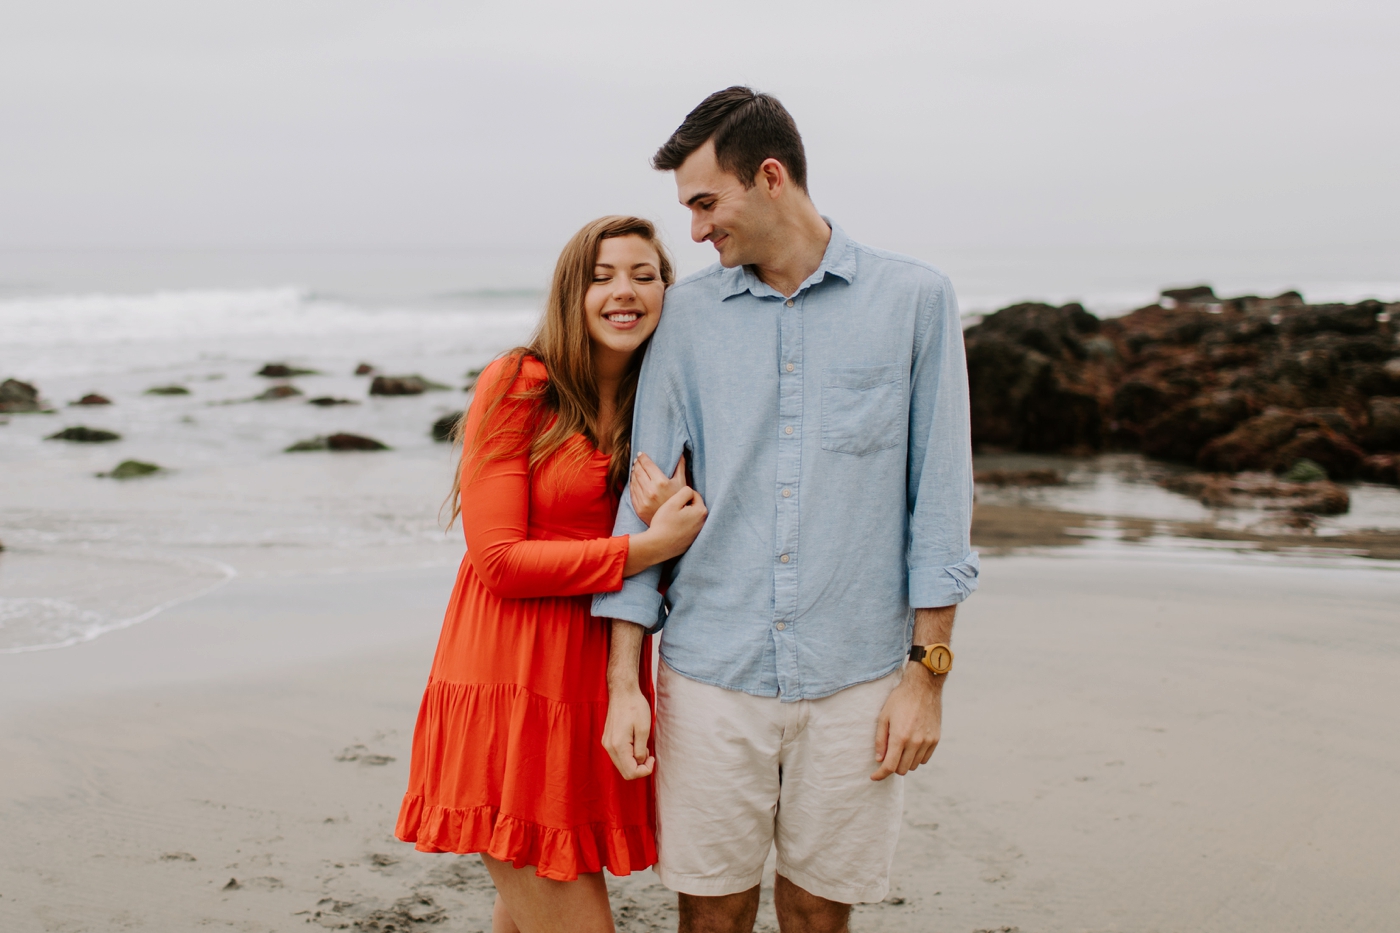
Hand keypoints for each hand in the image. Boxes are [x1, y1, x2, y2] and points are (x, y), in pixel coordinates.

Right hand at [602, 683, 654, 779]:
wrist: (623, 692)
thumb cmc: (635, 707)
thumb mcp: (644, 729)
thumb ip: (641, 750)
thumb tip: (640, 762)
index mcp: (618, 745)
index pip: (630, 772)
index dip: (645, 770)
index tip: (652, 758)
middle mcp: (609, 747)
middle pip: (624, 772)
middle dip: (639, 768)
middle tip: (649, 754)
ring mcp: (606, 743)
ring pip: (621, 764)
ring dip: (634, 761)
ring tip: (642, 746)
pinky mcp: (607, 739)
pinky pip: (618, 756)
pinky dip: (629, 755)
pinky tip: (635, 743)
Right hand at [622, 484, 706, 575]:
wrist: (657, 546)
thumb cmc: (664, 524)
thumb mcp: (673, 502)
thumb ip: (684, 492)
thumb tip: (690, 491)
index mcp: (701, 511)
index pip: (695, 495)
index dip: (682, 495)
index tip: (672, 501)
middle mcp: (703, 523)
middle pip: (694, 506)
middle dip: (684, 505)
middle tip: (671, 510)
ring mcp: (698, 534)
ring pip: (692, 517)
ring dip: (684, 515)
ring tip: (671, 520)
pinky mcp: (692, 541)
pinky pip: (689, 528)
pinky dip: (683, 526)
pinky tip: (672, 529)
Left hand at [630, 453, 685, 525]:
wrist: (673, 524)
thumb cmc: (679, 501)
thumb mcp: (682, 484)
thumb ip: (680, 467)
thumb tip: (680, 452)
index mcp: (661, 482)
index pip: (647, 465)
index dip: (643, 458)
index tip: (641, 454)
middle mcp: (651, 490)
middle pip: (638, 471)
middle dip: (637, 464)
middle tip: (637, 460)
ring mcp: (643, 500)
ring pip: (634, 481)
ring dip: (633, 473)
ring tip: (635, 468)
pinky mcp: (638, 507)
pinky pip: (632, 491)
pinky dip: (632, 484)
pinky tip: (634, 480)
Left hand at [871, 664, 941, 780]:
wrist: (923, 687)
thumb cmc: (900, 700)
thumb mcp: (883, 717)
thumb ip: (880, 740)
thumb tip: (879, 759)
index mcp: (900, 737)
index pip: (889, 766)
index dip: (880, 775)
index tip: (874, 777)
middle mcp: (915, 742)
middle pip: (902, 769)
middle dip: (892, 766)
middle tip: (887, 757)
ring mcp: (927, 741)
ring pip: (914, 766)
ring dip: (905, 762)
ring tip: (900, 748)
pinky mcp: (935, 739)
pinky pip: (925, 759)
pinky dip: (916, 757)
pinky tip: (911, 746)